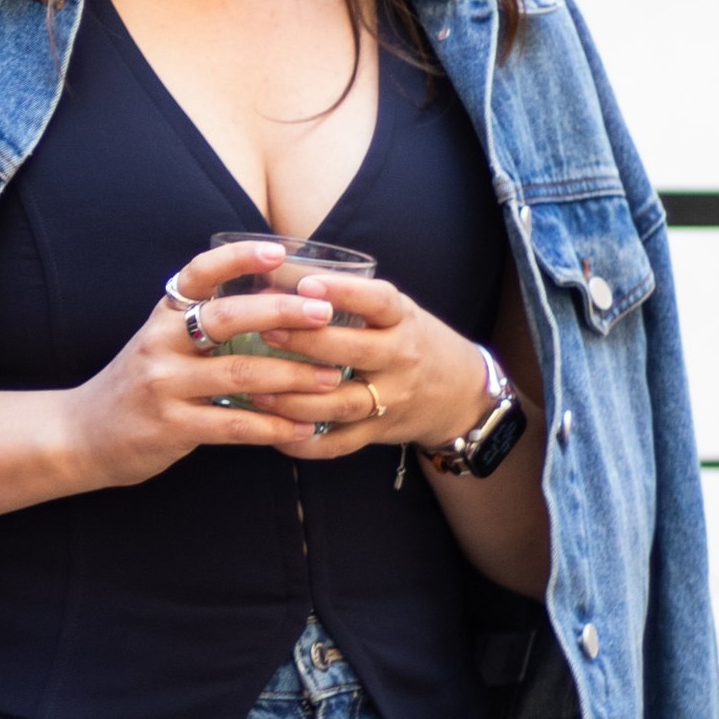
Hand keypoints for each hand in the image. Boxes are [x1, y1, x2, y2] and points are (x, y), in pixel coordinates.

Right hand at [55, 245, 339, 486]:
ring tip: (332, 377)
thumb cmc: (138, 384)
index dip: (238, 258)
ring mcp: (163, 385)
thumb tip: (276, 304)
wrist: (81, 435)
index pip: (199, 274)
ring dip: (293, 376)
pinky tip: (302, 428)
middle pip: (226, 318)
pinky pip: (233, 424)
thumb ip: (203, 323)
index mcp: (162, 315)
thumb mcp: (160, 342)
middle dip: (282, 312)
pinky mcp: (170, 427)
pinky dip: (273, 427)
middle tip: (325, 313)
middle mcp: (160, 343)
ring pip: (239, 374)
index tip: (279, 251)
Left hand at [149, 245, 492, 465]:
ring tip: (257, 390)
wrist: (461, 394)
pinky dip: (305, 444)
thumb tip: (278, 274)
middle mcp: (401, 358)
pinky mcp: (379, 433)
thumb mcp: (395, 312)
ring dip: (296, 400)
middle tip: (265, 330)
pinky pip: (339, 444)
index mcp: (403, 320)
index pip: (378, 301)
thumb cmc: (412, 341)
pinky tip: (273, 434)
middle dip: (307, 343)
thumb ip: (350, 298)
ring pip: (341, 403)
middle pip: (353, 351)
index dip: (344, 292)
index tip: (307, 283)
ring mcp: (391, 399)